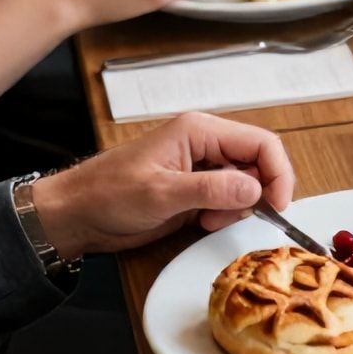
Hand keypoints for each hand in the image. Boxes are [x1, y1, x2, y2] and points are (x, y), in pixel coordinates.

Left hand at [32, 113, 293, 257]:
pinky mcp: (197, 189)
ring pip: (248, 184)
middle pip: (259, 163)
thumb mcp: (161, 193)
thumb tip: (256, 190)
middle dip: (257, 193)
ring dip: (238, 207)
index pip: (261, 144)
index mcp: (200, 131)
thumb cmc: (108, 195)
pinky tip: (201, 222)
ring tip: (208, 220)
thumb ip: (211, 189)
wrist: (75, 215)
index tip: (277, 206)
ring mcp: (202, 167)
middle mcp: (207, 145)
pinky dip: (226, 214)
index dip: (277, 174)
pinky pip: (230, 199)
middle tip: (235, 217)